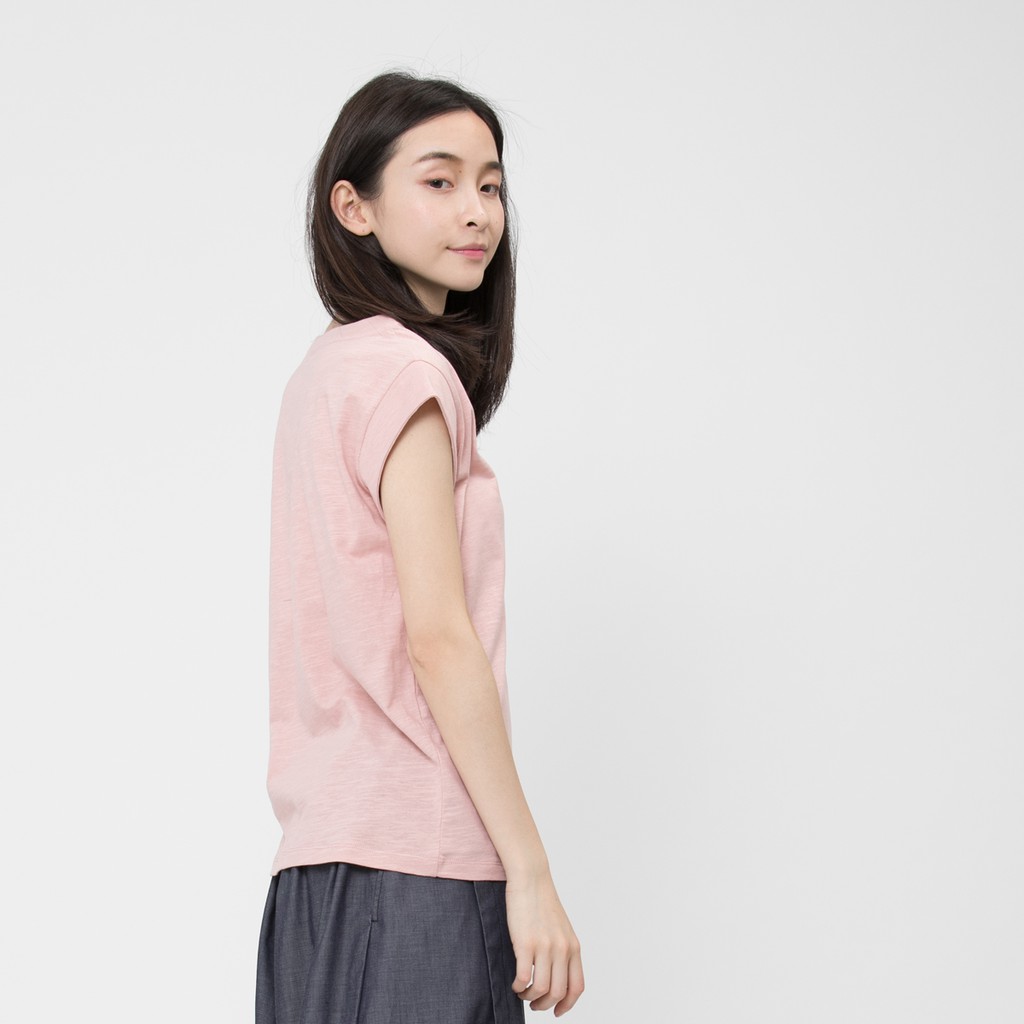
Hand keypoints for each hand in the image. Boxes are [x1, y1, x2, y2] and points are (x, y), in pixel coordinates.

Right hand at [505, 871, 583, 1015]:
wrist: (531, 878)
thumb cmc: (542, 902)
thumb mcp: (561, 928)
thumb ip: (563, 950)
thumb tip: (556, 976)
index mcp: (573, 947)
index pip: (576, 987)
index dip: (567, 1004)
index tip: (557, 1011)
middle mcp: (562, 949)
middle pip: (558, 993)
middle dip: (545, 1005)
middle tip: (534, 1004)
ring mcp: (545, 946)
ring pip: (541, 990)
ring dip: (529, 998)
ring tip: (522, 992)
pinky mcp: (526, 943)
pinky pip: (523, 978)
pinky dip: (518, 987)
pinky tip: (515, 982)